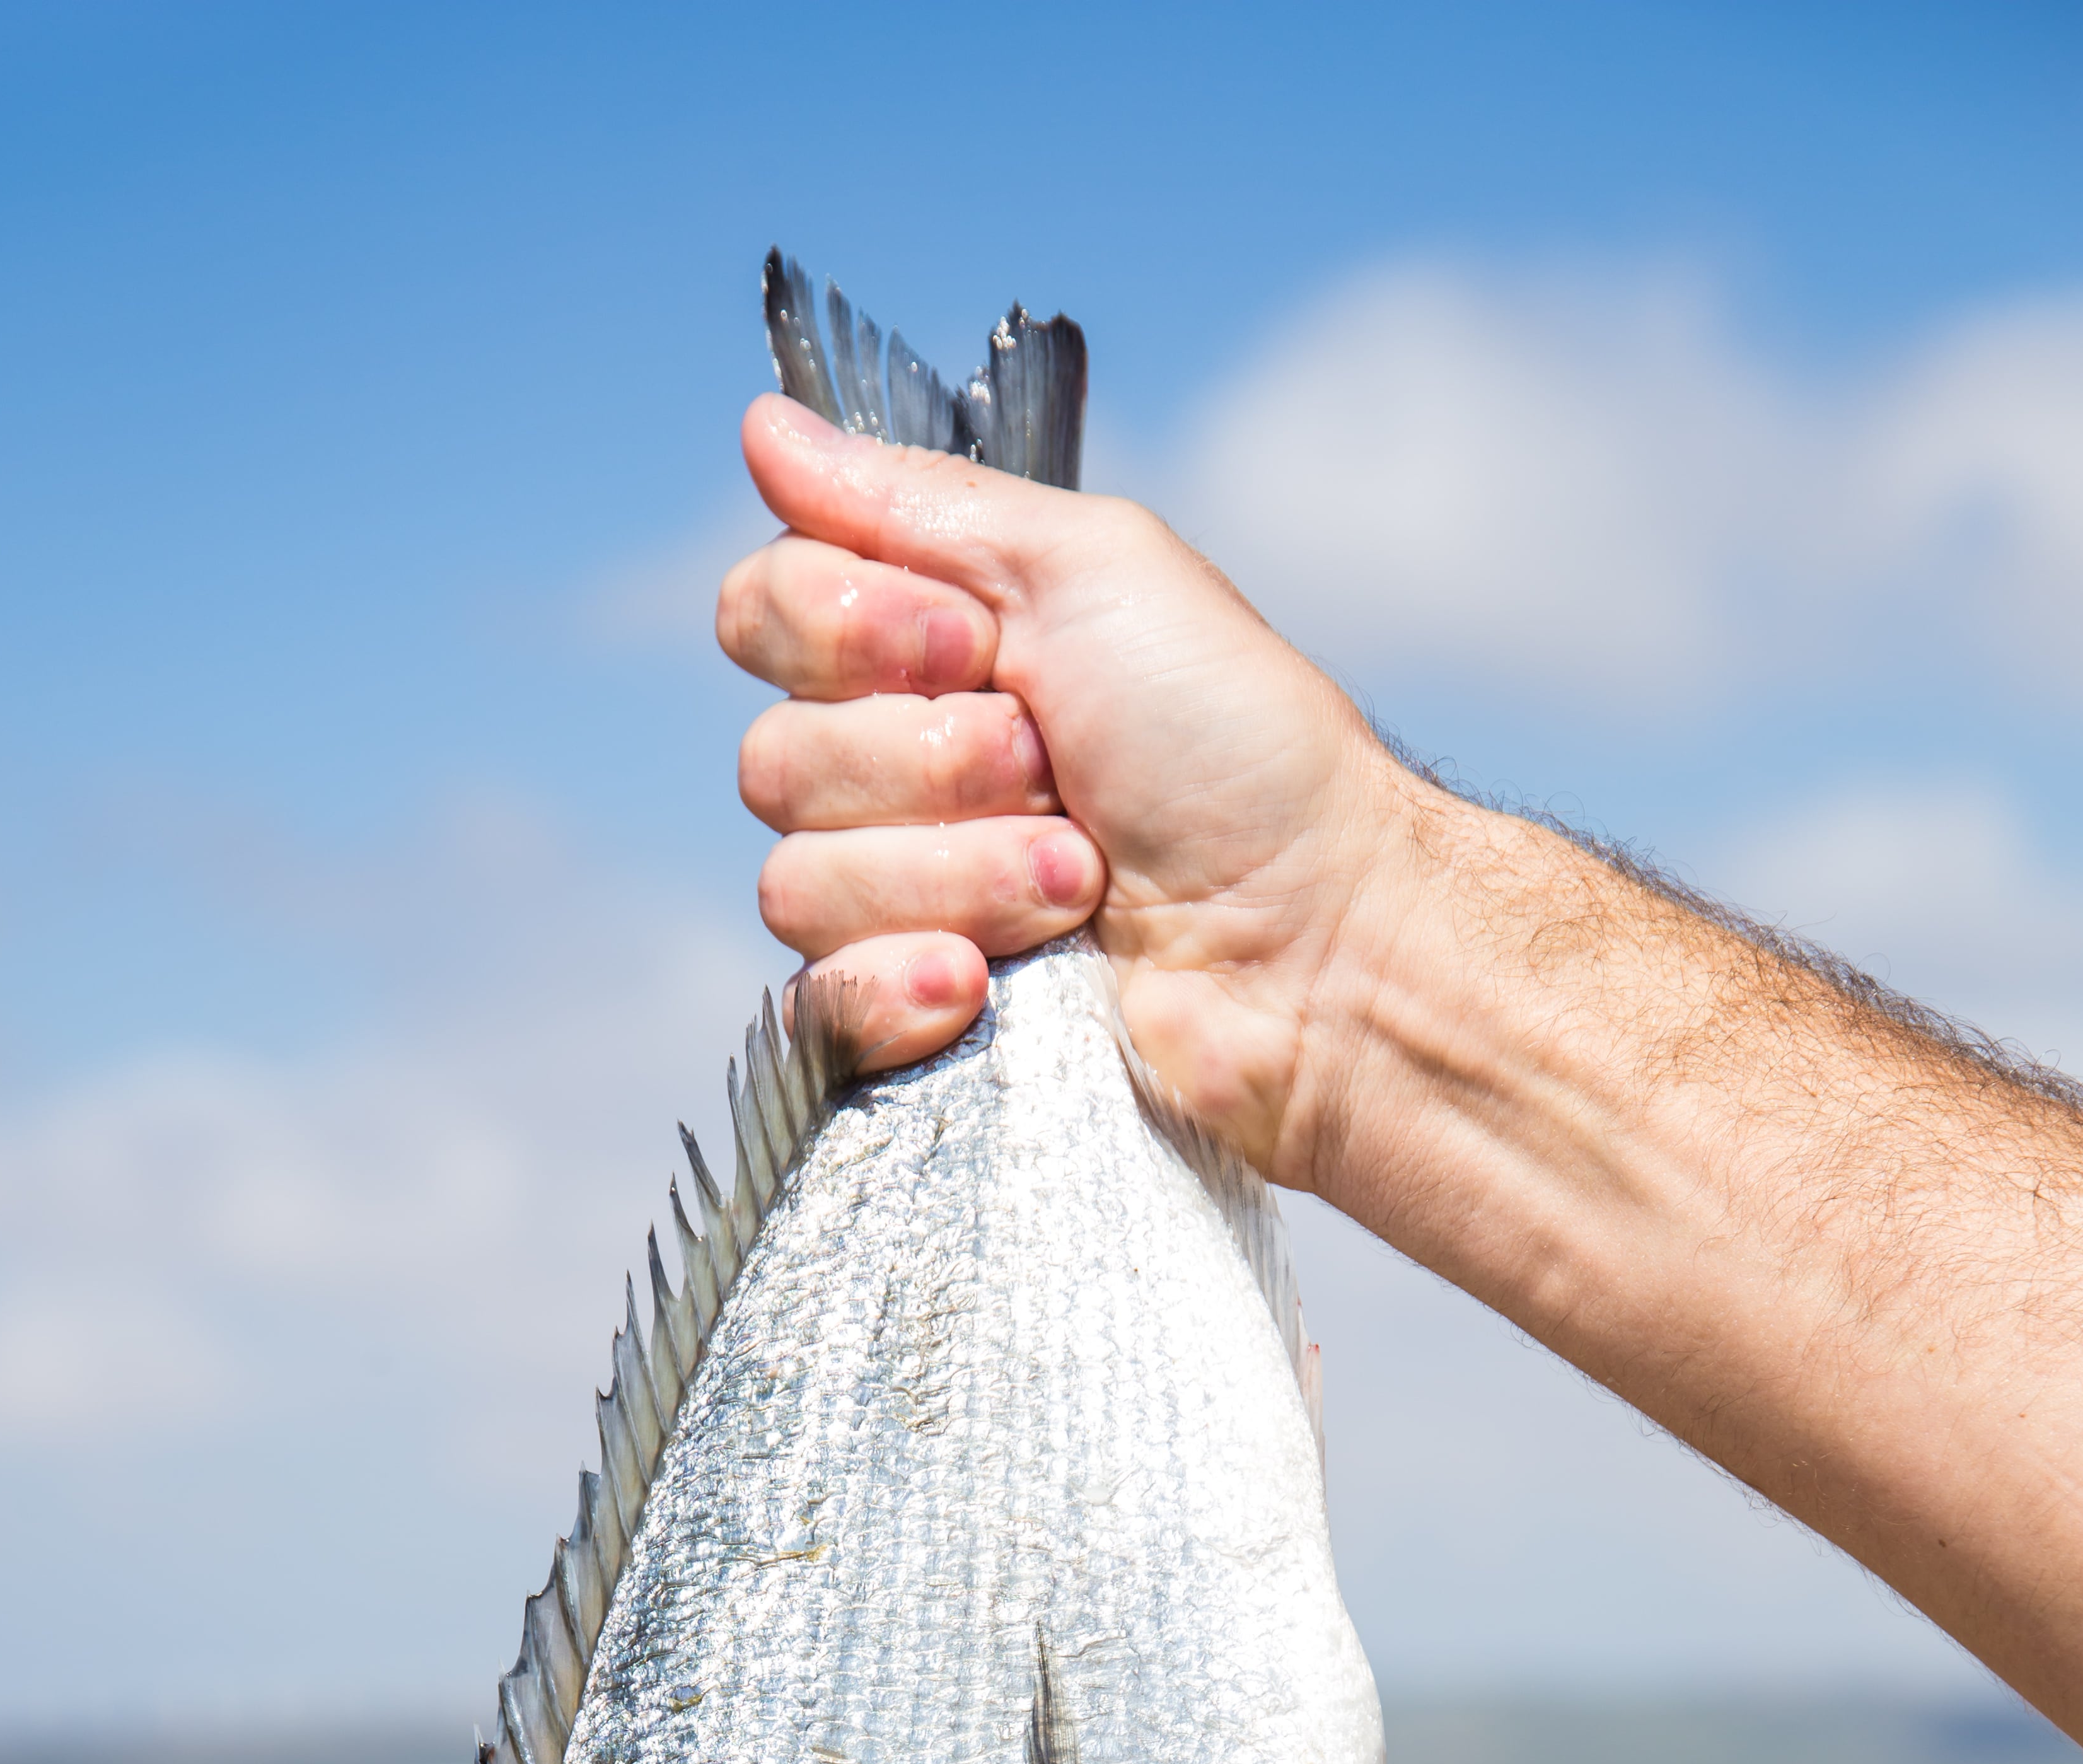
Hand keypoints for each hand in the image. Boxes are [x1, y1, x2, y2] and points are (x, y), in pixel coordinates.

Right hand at [715, 397, 1427, 1187]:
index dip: (849, 631)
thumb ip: (916, 502)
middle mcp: (895, 773)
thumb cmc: (1238, 748)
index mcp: (925, 651)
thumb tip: (766, 425)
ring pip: (798, 885)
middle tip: (1063, 775)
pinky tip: (983, 988)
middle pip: (775, 760)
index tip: (980, 647)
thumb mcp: (1093, 570)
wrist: (1318, 936)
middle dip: (935, 766)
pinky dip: (898, 987)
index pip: (764, 613)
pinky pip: (816, 1006)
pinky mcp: (914, 1019)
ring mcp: (901, 903)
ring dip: (961, 876)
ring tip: (1083, 884)